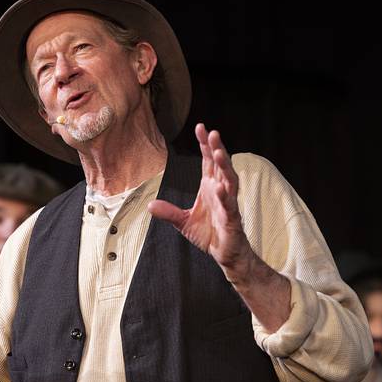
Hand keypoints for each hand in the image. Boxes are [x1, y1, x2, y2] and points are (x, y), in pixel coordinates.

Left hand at [148, 123, 250, 269]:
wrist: (224, 253)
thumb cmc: (208, 234)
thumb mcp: (183, 222)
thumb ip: (168, 212)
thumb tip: (149, 205)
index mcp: (210, 187)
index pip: (208, 161)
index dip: (205, 145)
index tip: (201, 128)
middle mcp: (221, 191)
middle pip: (220, 165)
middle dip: (217, 148)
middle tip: (213, 132)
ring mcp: (228, 203)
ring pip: (229, 181)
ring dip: (225, 166)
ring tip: (219, 153)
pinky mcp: (232, 219)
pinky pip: (230, 206)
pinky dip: (225, 197)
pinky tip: (220, 189)